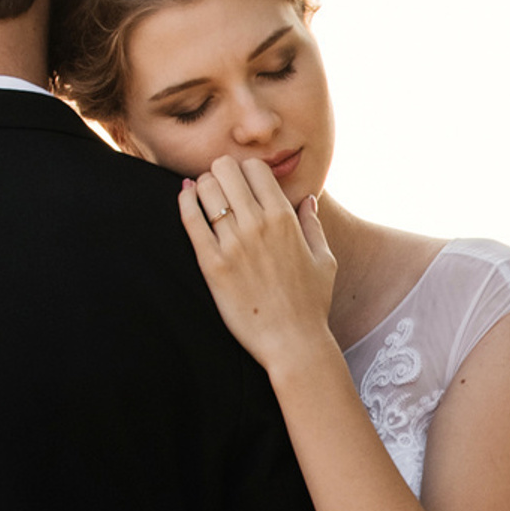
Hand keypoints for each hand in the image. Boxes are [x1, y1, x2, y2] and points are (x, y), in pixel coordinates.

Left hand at [179, 154, 338, 385]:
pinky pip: (190, 218)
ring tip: (206, 196)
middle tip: (222, 185)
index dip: (247, 169)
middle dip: (221, 171)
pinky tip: (187, 197)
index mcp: (286, 220)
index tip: (244, 181)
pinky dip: (185, 201)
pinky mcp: (211, 263)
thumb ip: (314, 225)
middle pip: (225, 169)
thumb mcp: (324, 261)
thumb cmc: (312, 304)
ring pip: (205, 188)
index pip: (255, 168)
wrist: (293, 343)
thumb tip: (306, 200)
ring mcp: (232, 244)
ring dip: (204, 185)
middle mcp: (258, 225)